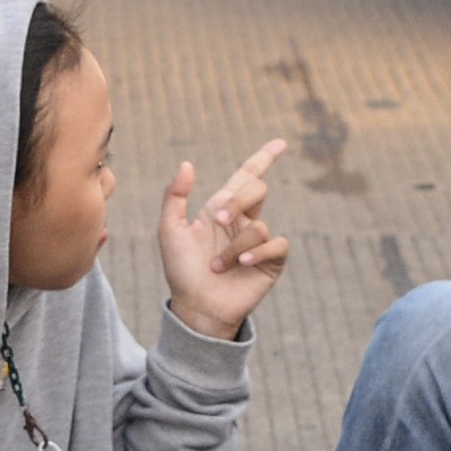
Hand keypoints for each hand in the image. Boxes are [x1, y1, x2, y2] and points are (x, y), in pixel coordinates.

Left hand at [160, 139, 292, 339]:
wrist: (196, 307)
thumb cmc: (181, 271)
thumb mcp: (169, 231)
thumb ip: (175, 196)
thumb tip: (187, 164)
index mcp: (222, 208)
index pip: (248, 175)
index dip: (264, 157)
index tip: (280, 143)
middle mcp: (243, 221)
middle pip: (257, 188)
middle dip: (238, 200)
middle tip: (219, 220)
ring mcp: (258, 241)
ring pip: (258, 225)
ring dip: (233, 245)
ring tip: (217, 266)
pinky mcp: (271, 262)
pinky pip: (276, 244)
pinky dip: (258, 251)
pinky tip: (242, 263)